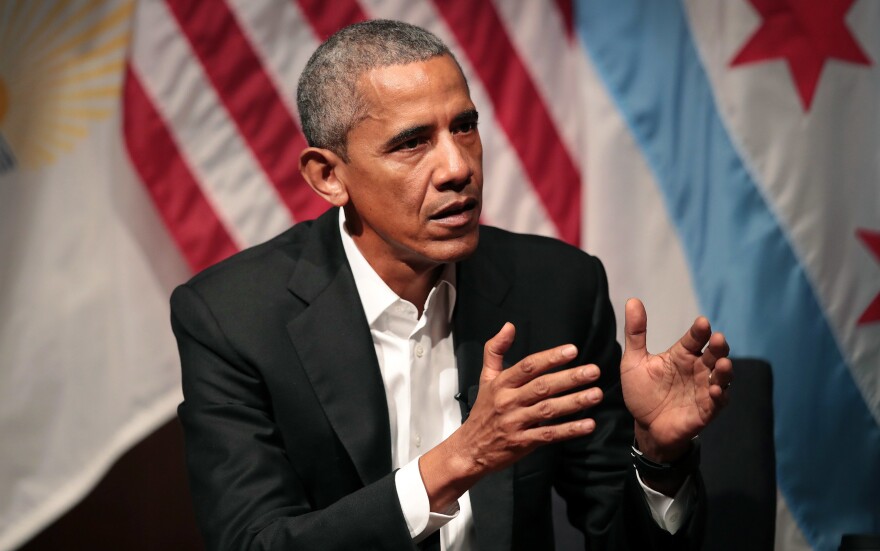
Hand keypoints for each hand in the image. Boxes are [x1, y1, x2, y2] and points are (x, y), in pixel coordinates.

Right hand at [419, 322, 601, 510]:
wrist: (469, 449)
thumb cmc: (483, 411)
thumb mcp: (485, 378)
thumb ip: (495, 350)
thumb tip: (509, 326)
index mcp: (501, 384)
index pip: (528, 366)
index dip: (550, 358)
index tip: (572, 350)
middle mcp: (508, 401)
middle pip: (542, 387)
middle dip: (569, 378)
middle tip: (593, 371)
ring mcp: (515, 423)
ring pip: (548, 410)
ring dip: (574, 402)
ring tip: (596, 394)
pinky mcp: (522, 442)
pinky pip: (549, 435)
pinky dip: (569, 430)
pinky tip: (588, 424)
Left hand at [621, 298, 731, 461]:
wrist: (645, 427)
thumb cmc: (642, 392)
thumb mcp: (634, 361)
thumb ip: (635, 333)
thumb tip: (632, 300)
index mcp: (682, 355)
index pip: (694, 339)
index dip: (699, 331)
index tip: (702, 322)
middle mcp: (697, 369)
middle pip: (713, 354)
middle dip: (718, 346)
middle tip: (718, 339)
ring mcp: (704, 389)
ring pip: (721, 376)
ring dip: (724, 370)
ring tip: (722, 363)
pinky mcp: (707, 410)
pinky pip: (718, 402)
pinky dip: (719, 395)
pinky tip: (715, 390)